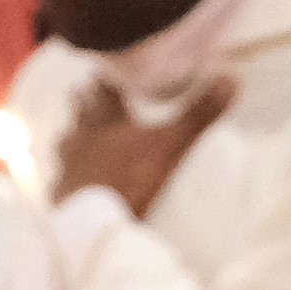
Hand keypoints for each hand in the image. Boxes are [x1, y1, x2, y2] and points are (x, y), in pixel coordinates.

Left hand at [56, 69, 234, 222]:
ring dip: (68, 138)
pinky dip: (61, 178)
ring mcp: (69, 167)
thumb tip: (231, 78)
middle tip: (76, 90)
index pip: (107, 97)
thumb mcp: (172, 144)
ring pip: (65, 146)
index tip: (99, 73)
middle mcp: (85, 140)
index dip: (106, 85)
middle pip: (82, 117)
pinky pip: (58, 182)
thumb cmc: (132, 177)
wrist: (92, 217)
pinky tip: (59, 183)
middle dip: (82, 104)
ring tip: (66, 134)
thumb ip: (198, 115)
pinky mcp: (61, 195)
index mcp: (110, 124)